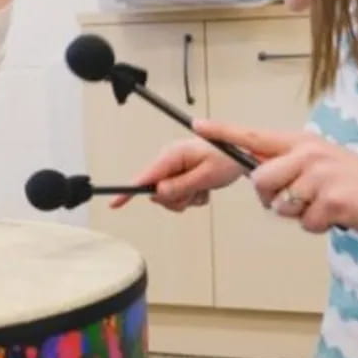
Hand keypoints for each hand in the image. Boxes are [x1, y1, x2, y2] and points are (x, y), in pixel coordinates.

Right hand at [111, 137, 242, 210]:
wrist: (242, 154)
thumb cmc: (227, 158)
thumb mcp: (207, 175)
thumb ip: (182, 185)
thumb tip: (159, 193)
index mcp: (172, 155)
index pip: (145, 176)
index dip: (129, 191)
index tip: (115, 203)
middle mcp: (169, 160)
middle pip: (157, 191)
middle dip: (177, 198)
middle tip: (196, 192)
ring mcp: (174, 167)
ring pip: (168, 195)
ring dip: (187, 197)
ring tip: (203, 188)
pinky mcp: (179, 174)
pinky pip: (179, 194)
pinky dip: (192, 195)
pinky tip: (203, 187)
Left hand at [194, 118, 357, 232]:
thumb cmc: (350, 181)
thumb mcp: (317, 161)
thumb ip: (285, 163)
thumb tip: (253, 173)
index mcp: (299, 143)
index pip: (253, 136)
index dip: (223, 132)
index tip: (196, 125)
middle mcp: (308, 153)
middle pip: (260, 181)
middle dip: (271, 198)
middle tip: (297, 199)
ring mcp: (321, 176)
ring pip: (281, 206)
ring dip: (298, 214)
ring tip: (322, 204)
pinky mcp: (332, 200)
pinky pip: (304, 223)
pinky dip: (317, 226)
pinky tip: (336, 214)